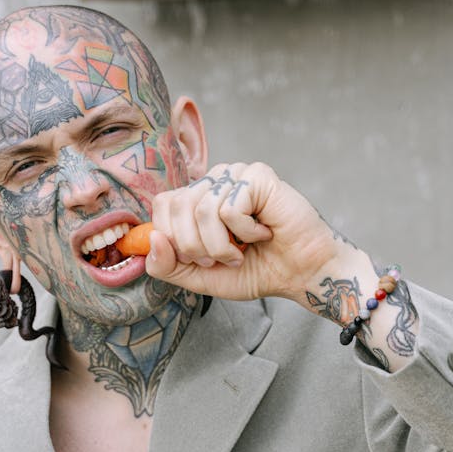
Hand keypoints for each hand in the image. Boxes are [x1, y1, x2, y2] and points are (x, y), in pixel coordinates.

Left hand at [146, 161, 357, 303]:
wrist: (299, 273)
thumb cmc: (256, 270)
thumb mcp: (200, 277)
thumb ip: (169, 266)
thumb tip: (152, 239)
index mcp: (197, 200)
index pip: (163, 204)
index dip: (172, 238)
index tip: (200, 259)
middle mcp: (213, 181)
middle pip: (177, 206)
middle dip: (197, 247)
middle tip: (225, 258)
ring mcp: (235, 174)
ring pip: (202, 210)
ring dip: (222, 245)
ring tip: (244, 250)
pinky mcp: (257, 176)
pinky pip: (229, 208)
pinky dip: (245, 233)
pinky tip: (264, 232)